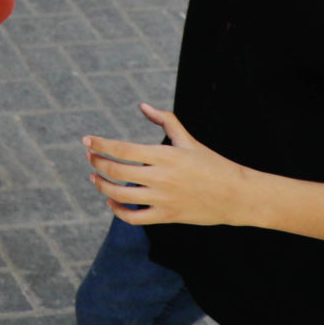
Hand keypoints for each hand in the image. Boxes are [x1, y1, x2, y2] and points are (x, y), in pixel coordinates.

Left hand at [86, 104, 251, 226]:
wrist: (237, 196)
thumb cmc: (212, 164)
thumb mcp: (188, 140)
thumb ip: (166, 121)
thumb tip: (143, 106)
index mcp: (164, 155)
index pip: (122, 148)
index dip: (100, 144)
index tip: (86, 140)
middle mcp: (161, 178)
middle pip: (116, 170)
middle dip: (97, 162)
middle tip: (89, 157)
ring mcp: (163, 199)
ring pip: (120, 195)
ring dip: (102, 185)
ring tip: (94, 177)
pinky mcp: (167, 217)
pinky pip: (134, 218)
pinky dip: (118, 211)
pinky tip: (111, 201)